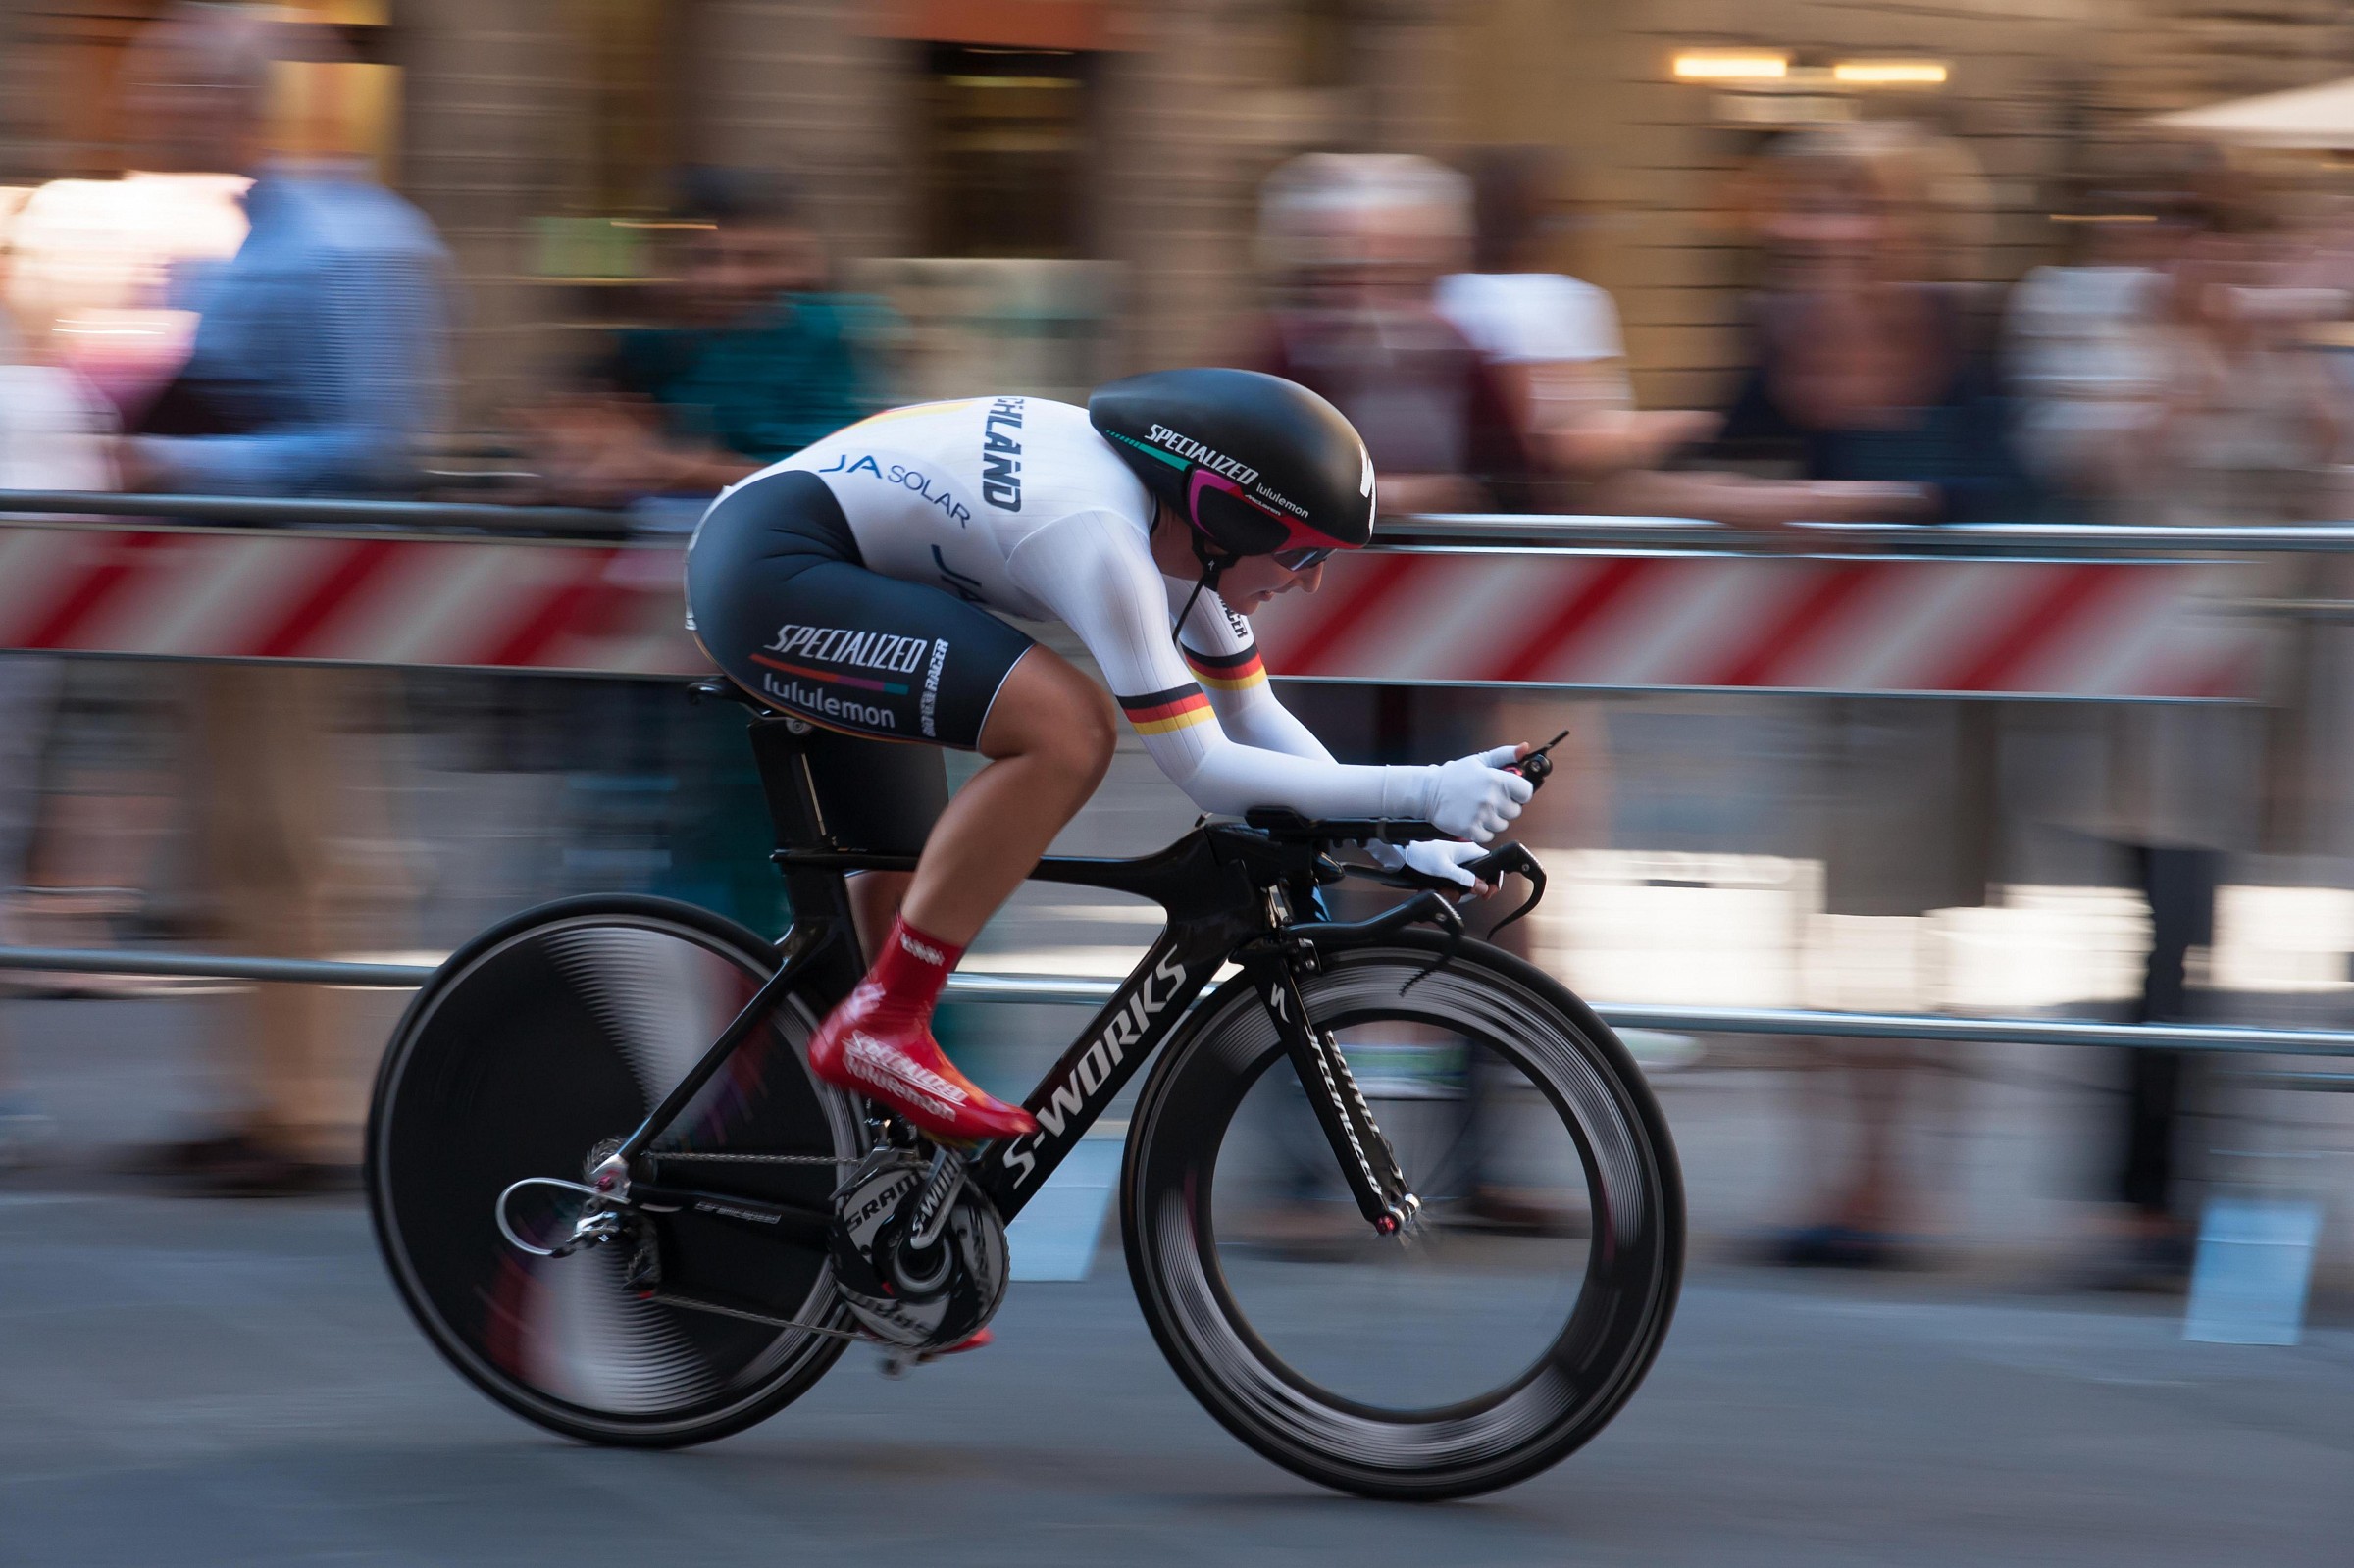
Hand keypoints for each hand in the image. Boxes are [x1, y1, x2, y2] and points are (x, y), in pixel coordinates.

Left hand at [1368, 838, 1497, 892]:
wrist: (1403, 851)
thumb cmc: (1421, 853)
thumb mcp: (1443, 868)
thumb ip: (1464, 878)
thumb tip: (1482, 887)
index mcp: (1469, 851)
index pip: (1492, 866)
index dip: (1493, 881)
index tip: (1486, 894)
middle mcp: (1466, 856)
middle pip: (1478, 880)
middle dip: (1467, 892)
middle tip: (1453, 895)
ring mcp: (1458, 863)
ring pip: (1465, 884)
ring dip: (1454, 892)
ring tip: (1441, 891)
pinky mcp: (1449, 868)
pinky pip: (1455, 883)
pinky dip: (1447, 889)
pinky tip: (1436, 889)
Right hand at [1427, 744, 1533, 842]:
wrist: (1428, 792)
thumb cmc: (1454, 776)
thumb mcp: (1479, 760)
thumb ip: (1505, 754)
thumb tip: (1524, 748)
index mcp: (1496, 779)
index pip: (1526, 792)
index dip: (1520, 793)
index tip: (1510, 792)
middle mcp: (1491, 798)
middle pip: (1515, 811)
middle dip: (1505, 807)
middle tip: (1489, 800)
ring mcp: (1481, 815)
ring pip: (1502, 825)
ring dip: (1493, 820)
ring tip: (1478, 809)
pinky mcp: (1471, 830)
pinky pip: (1488, 836)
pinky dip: (1482, 831)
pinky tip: (1472, 819)